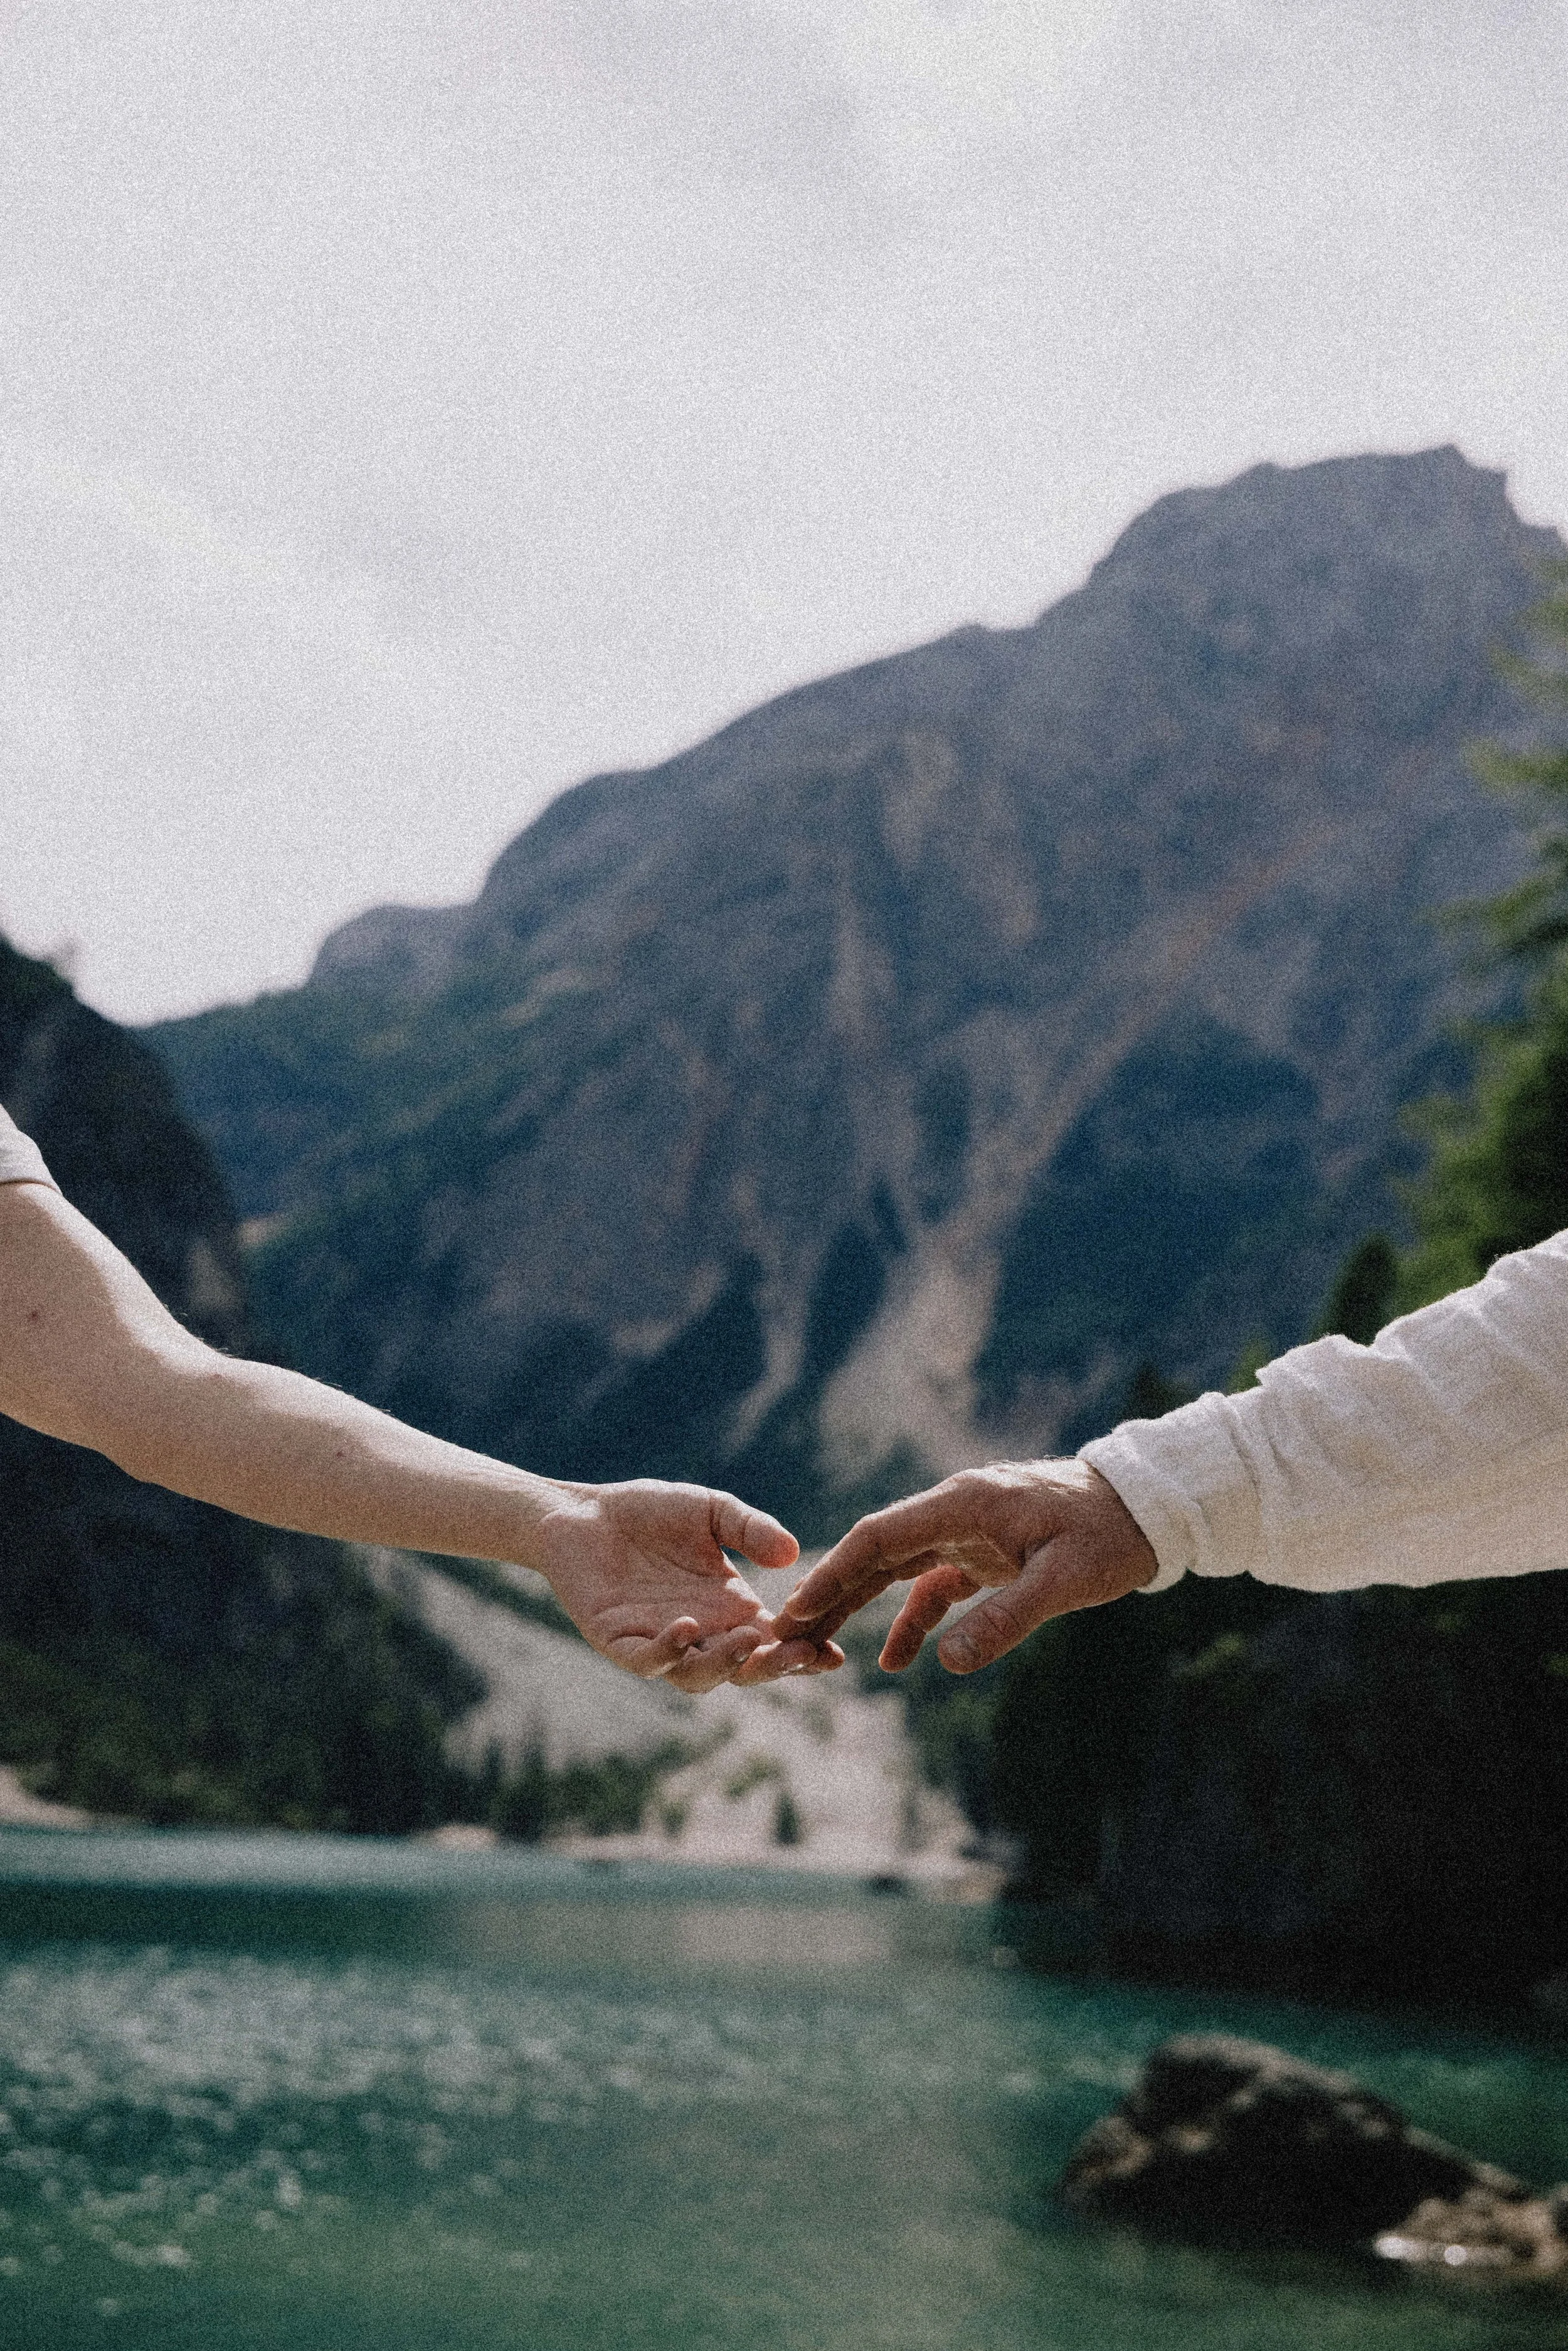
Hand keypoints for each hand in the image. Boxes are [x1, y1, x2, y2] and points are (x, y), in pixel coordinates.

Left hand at [526, 1478, 840, 1693]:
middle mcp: (701, 1635)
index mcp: (730, 1610)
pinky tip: (686, 1628)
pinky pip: (646, 1661)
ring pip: (698, 1675)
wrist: (584, 1512)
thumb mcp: (713, 1512)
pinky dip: (668, 1652)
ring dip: (726, 1664)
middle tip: (801, 1654)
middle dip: (775, 1667)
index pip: (774, 1642)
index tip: (834, 1655)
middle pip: (744, 1669)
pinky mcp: (619, 1641)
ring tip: (748, 1641)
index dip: (804, 1654)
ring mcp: (660, 1642)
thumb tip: (793, 1553)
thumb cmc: (650, 1513)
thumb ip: (752, 1529)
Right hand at [773, 1460, 1156, 1675]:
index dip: (834, 1573)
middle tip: (787, 1634)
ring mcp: (968, 1530)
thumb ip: (1007, 1617)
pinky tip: (897, 1659)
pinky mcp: (985, 1551)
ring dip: (861, 1604)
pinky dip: (913, 1618)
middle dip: (832, 1592)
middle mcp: (955, 1510)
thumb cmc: (1110, 1536)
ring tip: (821, 1646)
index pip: (880, 1537)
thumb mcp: (1065, 1580)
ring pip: (898, 1567)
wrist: (1148, 1508)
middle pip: (877, 1552)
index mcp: (963, 1504)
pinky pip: (934, 1584)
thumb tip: (946, 1662)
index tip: (797, 1608)